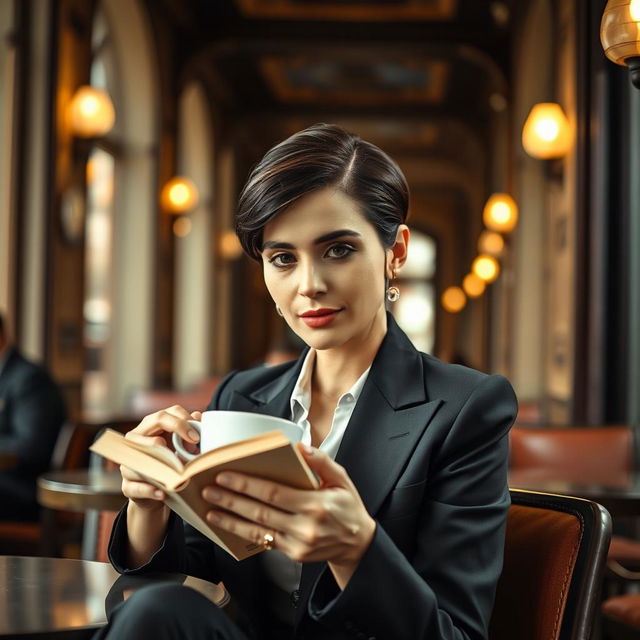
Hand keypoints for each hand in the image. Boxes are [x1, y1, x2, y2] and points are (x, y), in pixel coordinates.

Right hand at [121, 406, 201, 511]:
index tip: (197, 437)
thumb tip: (198, 416)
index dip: (183, 421)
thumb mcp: (180, 449)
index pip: (165, 414)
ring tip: (179, 473)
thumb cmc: (169, 465)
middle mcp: (136, 439)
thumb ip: (188, 433)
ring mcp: (128, 461)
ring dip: (163, 463)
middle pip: (155, 420)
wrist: (158, 494)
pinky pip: (137, 485)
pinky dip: (150, 490)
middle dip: (177, 428)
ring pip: (143, 453)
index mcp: (150, 427)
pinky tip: (163, 493)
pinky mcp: (127, 485)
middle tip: (193, 446)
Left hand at [202, 444, 375, 587]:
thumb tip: (300, 448)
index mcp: (316, 505)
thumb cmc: (348, 506)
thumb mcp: (342, 479)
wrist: (357, 543)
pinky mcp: (293, 554)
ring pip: (258, 531)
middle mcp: (305, 527)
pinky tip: (230, 526)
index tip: (226, 476)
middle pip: (260, 512)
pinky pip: (264, 542)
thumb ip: (322, 461)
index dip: (247, 485)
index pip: (274, 493)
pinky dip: (244, 533)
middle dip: (232, 500)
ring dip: (231, 521)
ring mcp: (298, 544)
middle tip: (210, 490)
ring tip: (211, 511)